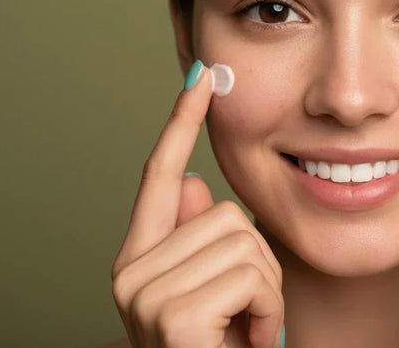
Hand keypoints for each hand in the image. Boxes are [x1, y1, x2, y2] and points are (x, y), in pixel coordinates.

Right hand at [110, 62, 284, 347]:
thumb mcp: (217, 292)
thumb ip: (195, 237)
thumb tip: (189, 182)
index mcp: (141, 259)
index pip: (158, 173)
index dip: (182, 122)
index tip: (202, 77)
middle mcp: (130, 271)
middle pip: (222, 210)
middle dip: (256, 261)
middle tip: (247, 311)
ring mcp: (145, 293)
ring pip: (243, 239)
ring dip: (265, 289)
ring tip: (246, 328)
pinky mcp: (171, 315)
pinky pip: (250, 273)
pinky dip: (267, 309)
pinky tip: (249, 340)